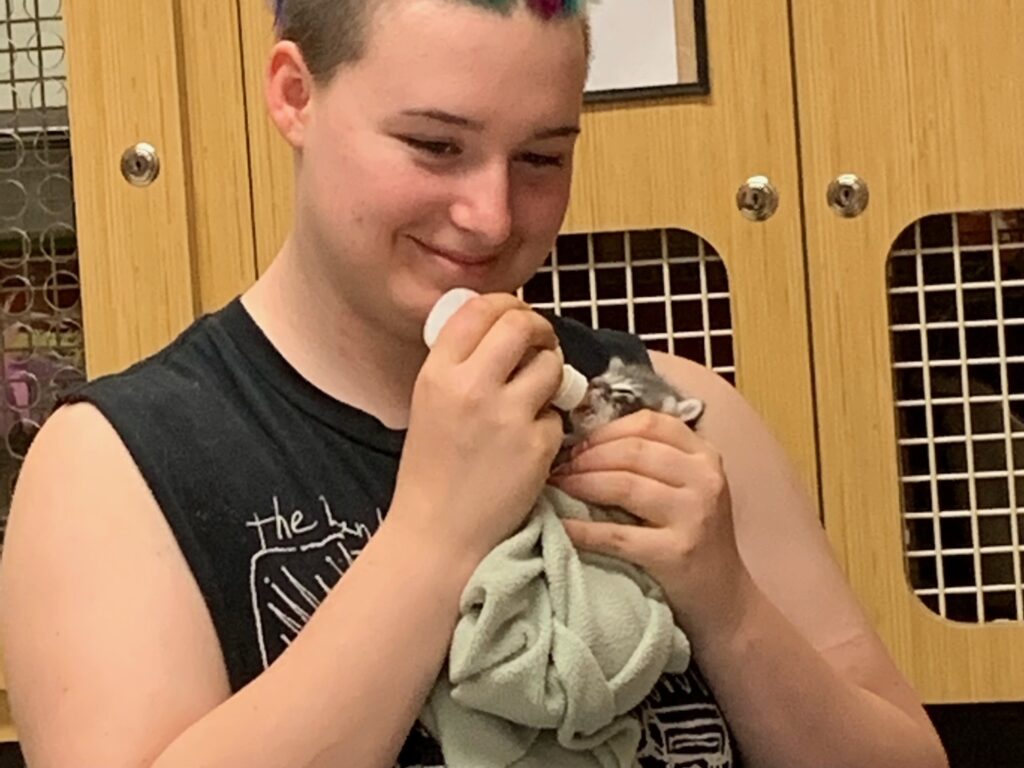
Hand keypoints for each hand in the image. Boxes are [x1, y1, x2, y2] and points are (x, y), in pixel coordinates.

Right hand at [389, 293, 564, 567]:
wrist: (438, 534)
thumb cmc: (432, 470)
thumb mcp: (429, 403)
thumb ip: (459, 364)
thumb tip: (499, 325)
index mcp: (437, 373)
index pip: (480, 309)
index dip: (507, 305)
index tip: (517, 318)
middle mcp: (471, 387)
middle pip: (522, 324)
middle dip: (540, 330)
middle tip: (541, 346)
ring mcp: (506, 417)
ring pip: (550, 365)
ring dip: (551, 375)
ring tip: (534, 398)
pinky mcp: (536, 446)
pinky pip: (557, 415)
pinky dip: (549, 424)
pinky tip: (528, 444)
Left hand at [549, 409, 753, 632]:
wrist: (723, 597)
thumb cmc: (693, 535)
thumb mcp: (686, 486)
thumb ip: (653, 459)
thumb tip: (586, 441)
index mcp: (704, 454)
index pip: (648, 423)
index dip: (605, 431)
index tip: (577, 444)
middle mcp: (704, 478)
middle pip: (632, 451)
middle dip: (586, 457)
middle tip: (559, 468)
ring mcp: (694, 515)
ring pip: (624, 484)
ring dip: (581, 483)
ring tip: (558, 487)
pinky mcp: (677, 552)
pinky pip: (617, 534)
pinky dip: (583, 530)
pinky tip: (563, 527)